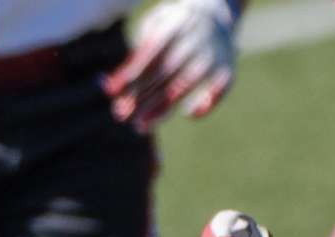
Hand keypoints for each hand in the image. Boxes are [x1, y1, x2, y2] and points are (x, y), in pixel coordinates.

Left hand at [107, 0, 240, 128]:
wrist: (217, 13)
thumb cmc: (174, 26)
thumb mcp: (154, 27)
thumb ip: (135, 54)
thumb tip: (106, 86)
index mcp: (174, 26)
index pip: (149, 54)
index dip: (129, 74)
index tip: (110, 93)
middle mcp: (195, 40)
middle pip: (164, 74)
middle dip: (141, 96)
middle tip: (121, 115)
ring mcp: (214, 56)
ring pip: (185, 86)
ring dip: (162, 109)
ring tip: (141, 126)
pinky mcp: (228, 71)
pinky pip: (217, 92)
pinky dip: (205, 104)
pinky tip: (190, 114)